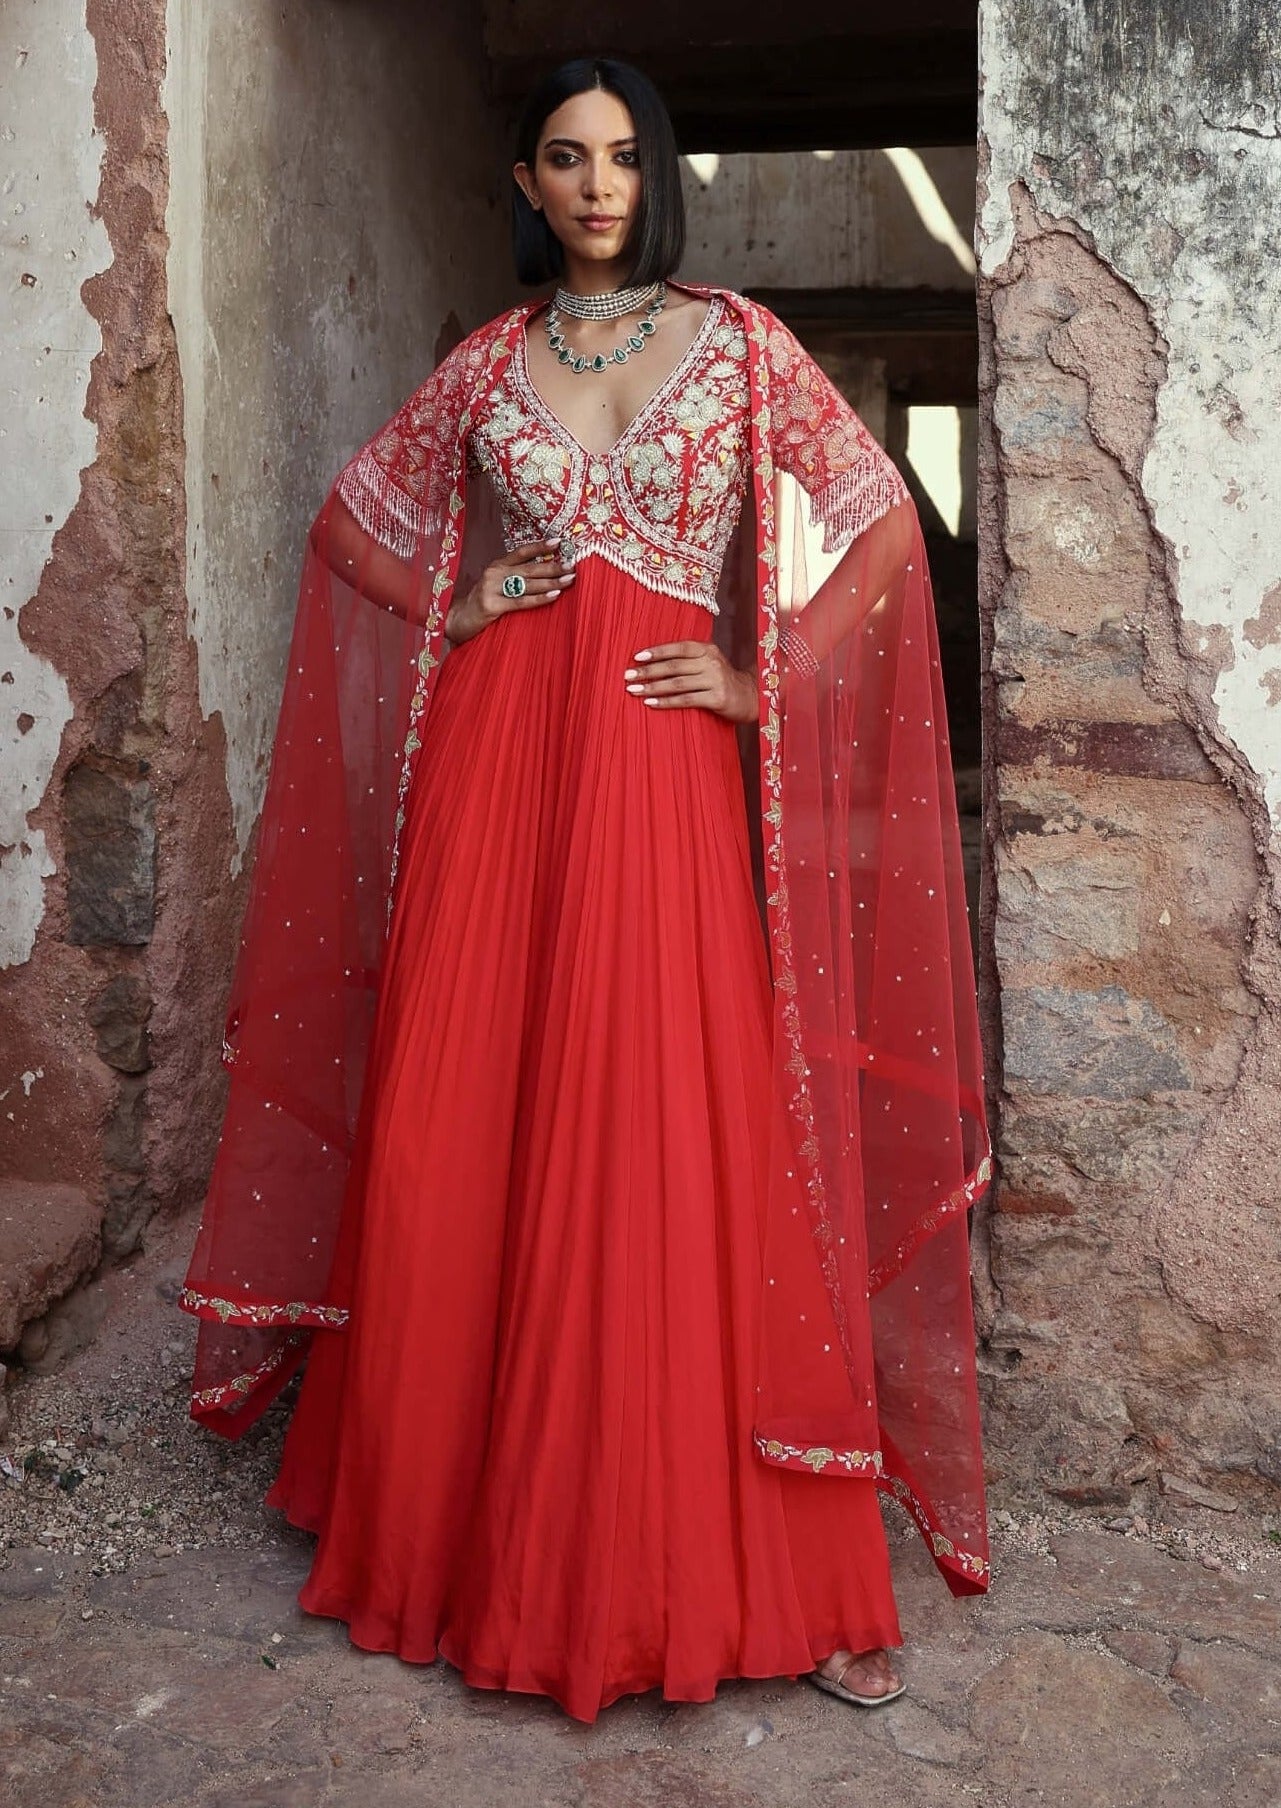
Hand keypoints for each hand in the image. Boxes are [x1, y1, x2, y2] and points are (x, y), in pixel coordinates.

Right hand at [445, 540, 574, 645]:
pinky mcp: (491, 605)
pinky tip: (554, 595)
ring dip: (552, 582)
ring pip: (528, 584)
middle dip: (553, 566)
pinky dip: (539, 598)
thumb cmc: (482, 604)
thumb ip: (515, 579)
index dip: (540, 546)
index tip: (560, 542)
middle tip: (573, 565)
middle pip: (529, 568)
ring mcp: (491, 588)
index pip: (522, 552)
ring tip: (570, 579)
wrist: (456, 621)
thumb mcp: (496, 586)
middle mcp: (494, 573)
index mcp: (497, 566)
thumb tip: (545, 573)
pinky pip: (521, 601)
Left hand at [622, 641, 757, 724]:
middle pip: (674, 666)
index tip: (636, 657)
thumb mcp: (708, 662)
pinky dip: (666, 702)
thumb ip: (687, 659)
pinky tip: (651, 704)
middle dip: (648, 672)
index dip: (657, 652)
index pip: (678, 648)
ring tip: (634, 691)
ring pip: (677, 683)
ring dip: (653, 688)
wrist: (750, 696)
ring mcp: (715, 680)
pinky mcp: (717, 698)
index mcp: (707, 649)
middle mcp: (711, 662)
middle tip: (628, 677)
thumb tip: (652, 661)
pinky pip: (686, 700)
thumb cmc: (721, 679)